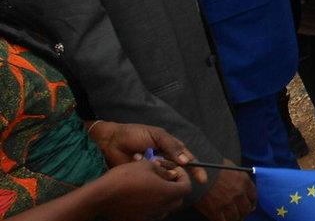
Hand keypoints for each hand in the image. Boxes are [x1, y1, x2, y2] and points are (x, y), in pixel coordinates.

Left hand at [88, 122, 205, 184]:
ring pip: (165, 177)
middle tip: (164, 167)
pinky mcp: (144, 177)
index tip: (202, 179)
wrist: (112, 141)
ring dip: (159, 170)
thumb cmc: (135, 134)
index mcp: (171, 148)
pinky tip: (140, 164)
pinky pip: (152, 180)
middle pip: (179, 170)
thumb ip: (172, 146)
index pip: (188, 160)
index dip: (197, 169)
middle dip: (176, 171)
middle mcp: (165, 160)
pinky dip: (148, 175)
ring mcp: (155, 170)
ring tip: (145, 159)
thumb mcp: (157, 135)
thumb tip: (186, 162)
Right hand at [97, 158, 190, 220]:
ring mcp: (150, 216)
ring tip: (155, 187)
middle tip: (167, 178)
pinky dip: (154, 206)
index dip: (184, 177)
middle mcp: (161, 207)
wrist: (101, 195)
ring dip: (166, 198)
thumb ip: (164, 170)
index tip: (175, 170)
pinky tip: (144, 197)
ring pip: (166, 209)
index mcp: (167, 192)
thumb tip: (171, 174)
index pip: (186, 187)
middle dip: (176, 187)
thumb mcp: (147, 165)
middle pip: (178, 199)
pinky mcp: (138, 220)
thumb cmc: (125, 176)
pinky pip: (153, 214)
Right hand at [193, 164, 256, 220]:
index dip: (251, 203)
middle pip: (246, 208)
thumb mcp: (231, 166)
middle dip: (244, 212)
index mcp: (244, 181)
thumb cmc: (212, 165)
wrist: (196, 170)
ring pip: (236, 217)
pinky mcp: (215, 210)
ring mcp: (227, 202)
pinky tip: (221, 219)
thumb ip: (238, 176)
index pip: (253, 196)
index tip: (250, 206)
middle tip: (240, 213)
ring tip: (231, 218)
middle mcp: (239, 193)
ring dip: (234, 218)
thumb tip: (241, 183)